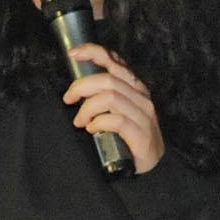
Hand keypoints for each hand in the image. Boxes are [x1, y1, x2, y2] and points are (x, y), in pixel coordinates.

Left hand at [63, 43, 163, 172]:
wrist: (151, 166)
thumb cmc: (129, 138)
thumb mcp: (118, 111)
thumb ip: (104, 96)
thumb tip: (78, 87)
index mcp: (135, 87)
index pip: (115, 61)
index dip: (94, 52)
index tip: (73, 53)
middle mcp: (141, 97)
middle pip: (108, 79)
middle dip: (82, 86)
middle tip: (68, 99)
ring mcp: (144, 115)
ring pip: (110, 97)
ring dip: (88, 108)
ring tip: (80, 122)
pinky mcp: (142, 134)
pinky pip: (116, 120)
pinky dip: (98, 123)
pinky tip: (92, 130)